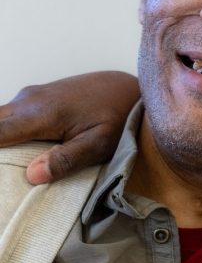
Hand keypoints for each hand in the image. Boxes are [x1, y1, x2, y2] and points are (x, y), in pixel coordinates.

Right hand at [0, 71, 138, 183]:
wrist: (127, 88)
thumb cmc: (117, 116)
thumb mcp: (100, 143)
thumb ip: (68, 159)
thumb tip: (32, 175)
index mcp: (41, 114)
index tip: (1, 169)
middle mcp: (28, 101)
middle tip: (8, 169)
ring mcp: (30, 97)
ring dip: (2, 139)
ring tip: (13, 161)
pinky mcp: (34, 97)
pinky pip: (8, 115)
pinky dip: (7, 131)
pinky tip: (21, 148)